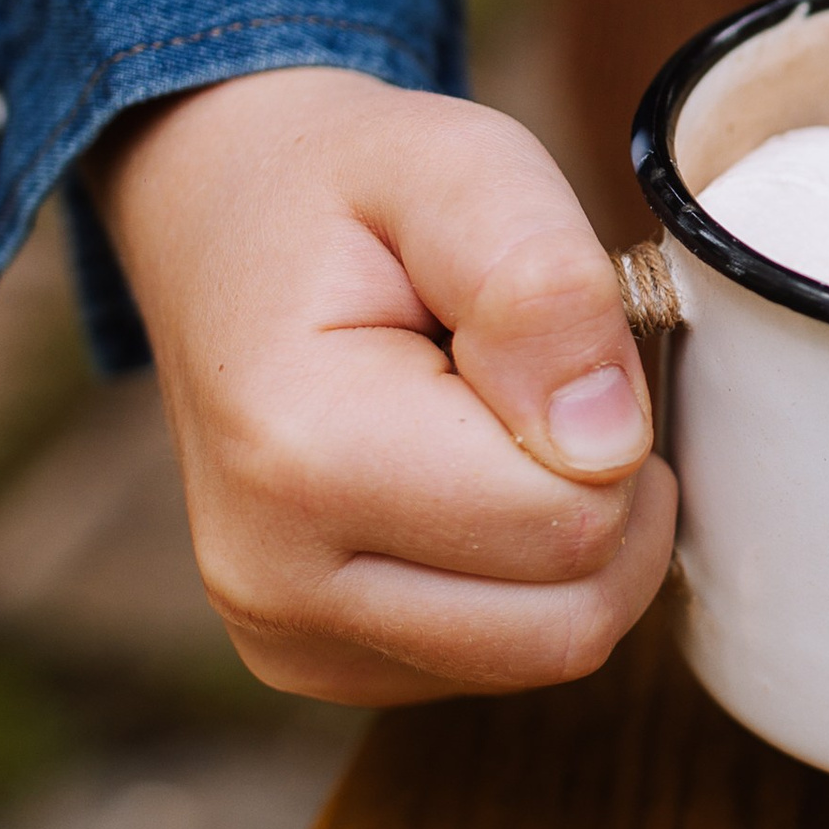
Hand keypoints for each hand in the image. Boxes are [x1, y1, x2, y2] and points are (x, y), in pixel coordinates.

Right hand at [92, 66, 675, 705]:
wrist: (218, 221)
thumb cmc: (350, 192)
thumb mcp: (458, 165)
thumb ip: (540, 284)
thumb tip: (607, 441)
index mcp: (300, 455)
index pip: (572, 519)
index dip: (610, 420)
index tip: (541, 338)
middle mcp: (274, 581)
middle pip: (569, 619)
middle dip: (606, 497)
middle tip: (546, 383)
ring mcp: (288, 640)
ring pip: (547, 653)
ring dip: (575, 544)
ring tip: (504, 427)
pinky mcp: (315, 663)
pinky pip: (499, 661)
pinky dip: (522, 580)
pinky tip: (467, 484)